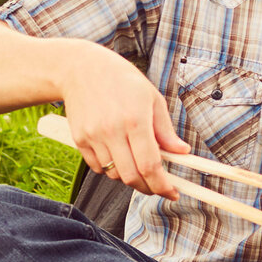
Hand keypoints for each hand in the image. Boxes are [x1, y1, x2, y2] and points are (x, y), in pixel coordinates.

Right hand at [60, 44, 190, 198]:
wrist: (81, 68)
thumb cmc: (122, 80)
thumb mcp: (151, 98)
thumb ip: (165, 130)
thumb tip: (182, 152)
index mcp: (135, 119)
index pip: (150, 164)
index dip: (163, 185)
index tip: (173, 192)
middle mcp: (112, 130)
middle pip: (131, 176)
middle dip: (148, 187)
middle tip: (158, 186)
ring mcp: (93, 136)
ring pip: (114, 175)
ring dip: (129, 177)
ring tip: (137, 162)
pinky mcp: (79, 140)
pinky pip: (98, 167)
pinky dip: (111, 169)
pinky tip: (118, 154)